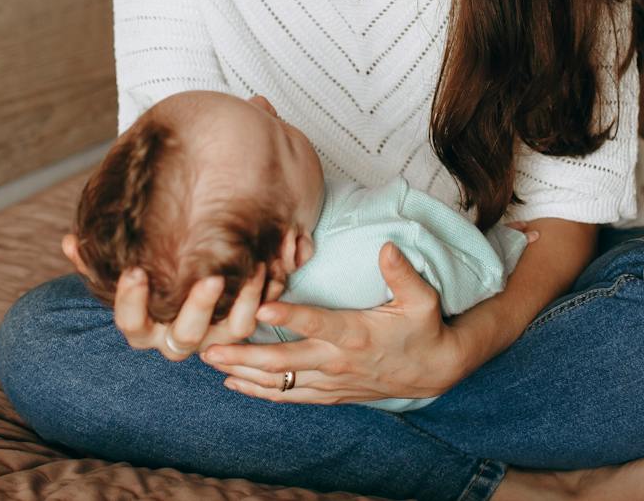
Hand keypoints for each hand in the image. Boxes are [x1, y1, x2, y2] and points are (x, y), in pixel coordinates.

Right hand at [112, 264, 280, 360]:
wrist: (181, 282)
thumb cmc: (146, 275)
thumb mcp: (123, 267)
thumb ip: (96, 259)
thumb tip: (70, 241)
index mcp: (144, 327)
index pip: (131, 323)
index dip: (130, 301)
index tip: (135, 271)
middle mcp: (175, 339)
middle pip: (185, 336)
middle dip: (198, 307)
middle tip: (210, 278)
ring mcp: (210, 338)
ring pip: (228, 333)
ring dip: (241, 303)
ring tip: (252, 269)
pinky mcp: (236, 330)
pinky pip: (252, 321)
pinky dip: (261, 297)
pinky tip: (266, 267)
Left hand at [199, 242, 476, 403]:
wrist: (433, 371)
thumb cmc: (424, 327)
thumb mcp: (422, 298)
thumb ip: (402, 273)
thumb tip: (387, 247)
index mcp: (357, 334)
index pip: (319, 324)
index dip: (291, 317)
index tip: (262, 309)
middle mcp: (338, 361)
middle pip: (285, 360)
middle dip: (245, 354)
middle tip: (210, 347)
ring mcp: (331, 380)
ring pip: (280, 382)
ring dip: (244, 372)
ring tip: (210, 362)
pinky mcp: (329, 392)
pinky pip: (289, 396)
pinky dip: (260, 391)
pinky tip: (234, 383)